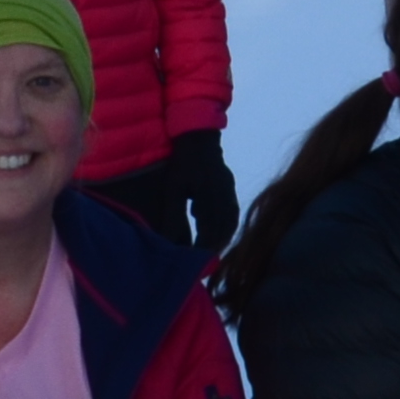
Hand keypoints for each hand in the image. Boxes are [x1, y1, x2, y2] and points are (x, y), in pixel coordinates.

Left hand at [163, 128, 240, 257]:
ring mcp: (229, 191)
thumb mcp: (172, 191)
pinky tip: (216, 231)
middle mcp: (224, 196)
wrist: (198, 137)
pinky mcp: (230, 187)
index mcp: (210, 197)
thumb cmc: (182, 163)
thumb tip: (167, 241)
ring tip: (211, 250)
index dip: (203, 248)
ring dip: (222, 238)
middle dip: (214, 247)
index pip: (210, 231)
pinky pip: (232, 212)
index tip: (194, 261)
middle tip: (203, 262)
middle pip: (224, 229)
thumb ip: (172, 216)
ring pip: (231, 222)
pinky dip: (226, 226)